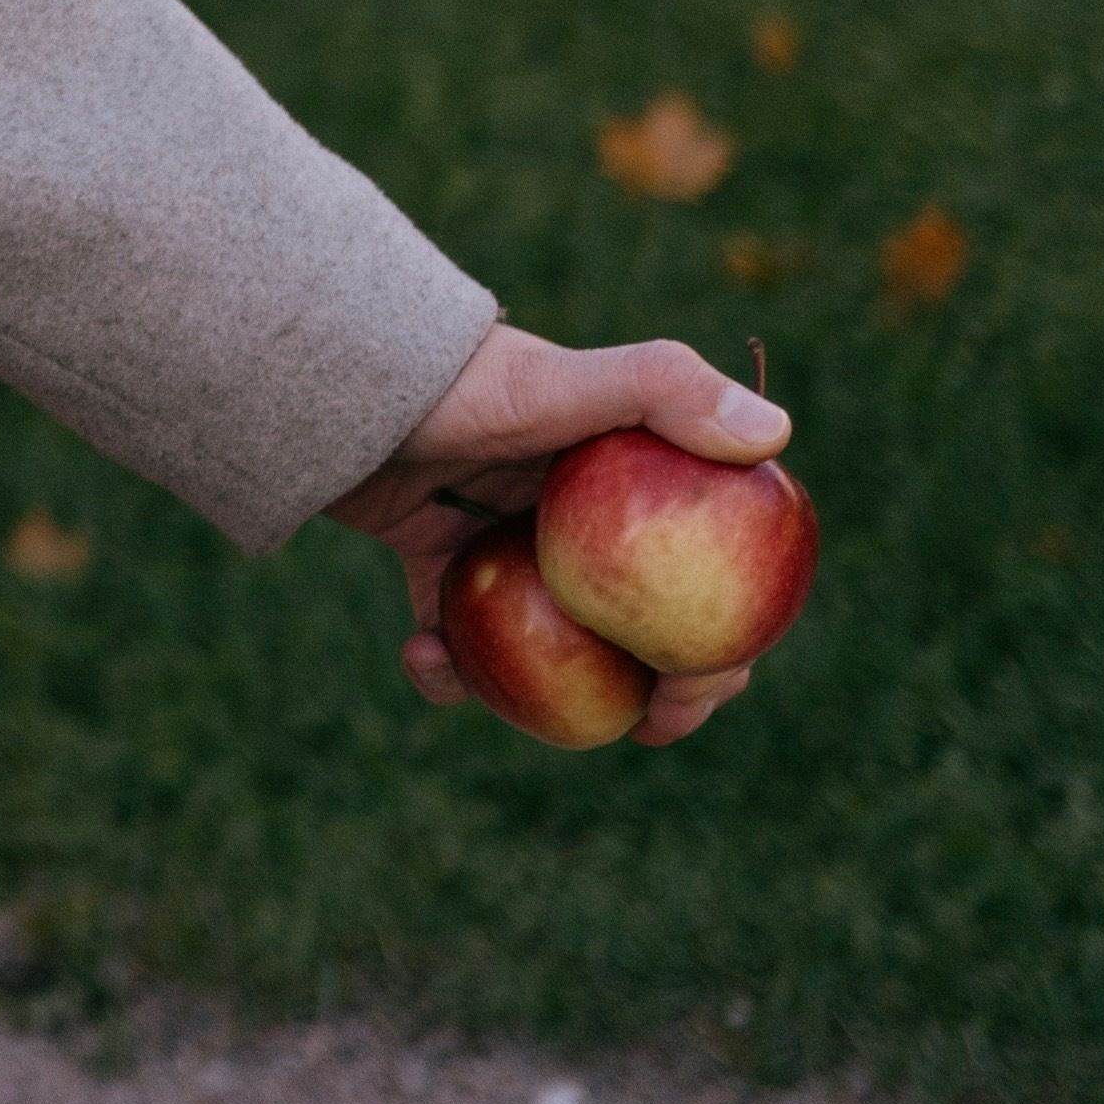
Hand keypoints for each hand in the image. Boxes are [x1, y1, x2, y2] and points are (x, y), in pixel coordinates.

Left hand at [321, 322, 794, 741]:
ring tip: (485, 686)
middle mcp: (568, 509)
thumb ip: (660, 391)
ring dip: (532, 688)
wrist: (326, 376)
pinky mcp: (436, 557)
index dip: (719, 635)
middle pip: (636, 622)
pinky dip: (449, 664)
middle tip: (632, 726)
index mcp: (621, 471)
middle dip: (646, 686)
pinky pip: (461, 635)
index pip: (702, 566)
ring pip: (548, 645)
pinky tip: (423, 654)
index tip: (698, 686)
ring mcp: (502, 536)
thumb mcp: (558, 385)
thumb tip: (777, 431)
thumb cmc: (454, 382)